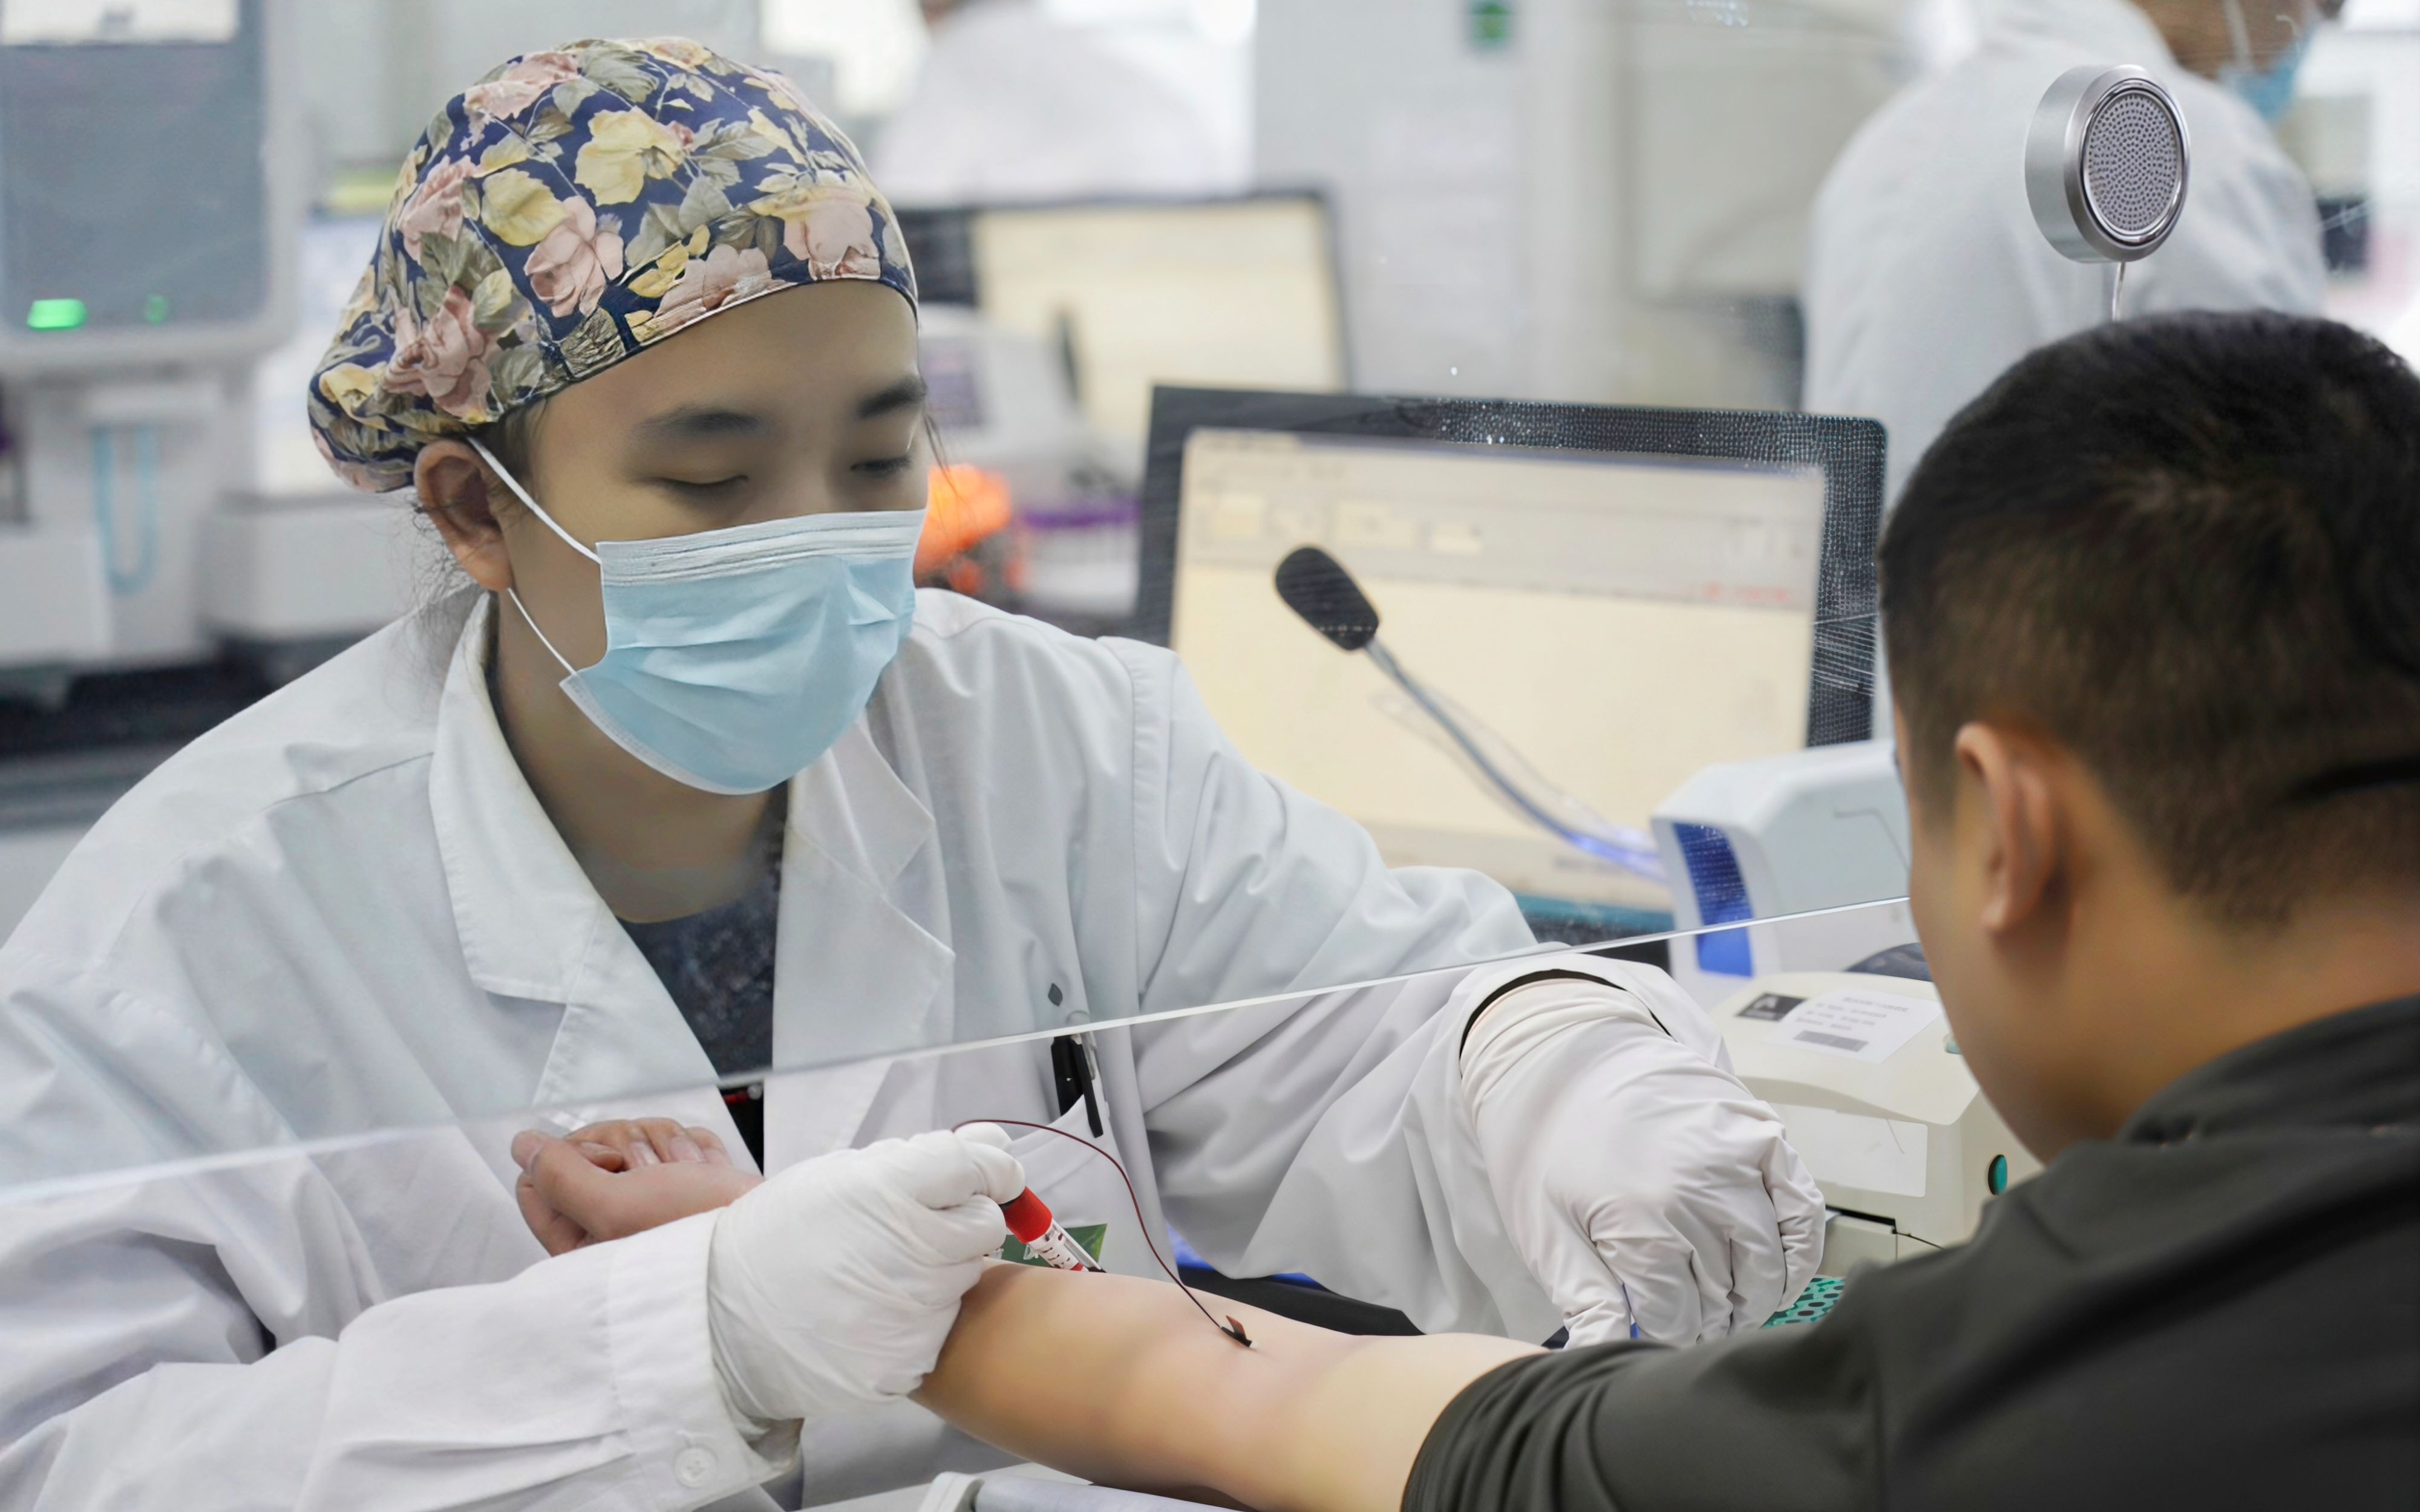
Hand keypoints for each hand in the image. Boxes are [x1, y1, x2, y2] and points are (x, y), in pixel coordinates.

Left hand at [511, 1119, 761, 1254]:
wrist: (771, 1235)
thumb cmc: (695, 1229)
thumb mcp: (613, 1205)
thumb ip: (558, 1174)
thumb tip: (521, 1145)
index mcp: (579, 1243)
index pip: (537, 1178)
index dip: (574, 1157)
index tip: (613, 1169)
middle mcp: (609, 1223)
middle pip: (588, 1149)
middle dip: (629, 1149)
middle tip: (655, 1173)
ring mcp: (648, 1200)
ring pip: (632, 1137)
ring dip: (666, 1148)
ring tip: (690, 1177)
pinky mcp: (685, 1181)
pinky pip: (672, 1138)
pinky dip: (694, 1149)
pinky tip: (707, 1173)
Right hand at [709, 1125, 1026, 1424]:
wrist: (724, 1320)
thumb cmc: (783, 1236)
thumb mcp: (840, 1175)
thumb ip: (924, 1157)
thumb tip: (994, 1142)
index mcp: (889, 1189)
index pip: (979, 1168)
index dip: (987, 1169)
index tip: (985, 1177)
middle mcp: (913, 1248)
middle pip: (983, 1226)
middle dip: (960, 1221)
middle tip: (913, 1230)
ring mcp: (915, 1310)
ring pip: (964, 1278)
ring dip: (939, 1271)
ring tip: (879, 1273)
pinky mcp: (910, 1359)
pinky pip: (940, 1327)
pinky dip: (918, 1319)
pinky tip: (873, 1313)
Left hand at [1465, 974, 1825, 1345]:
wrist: (1557, 1053)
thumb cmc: (1542, 1146)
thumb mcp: (1544, 1229)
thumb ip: (1585, 1300)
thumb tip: (1606, 1359)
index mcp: (1638, 1222)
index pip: (1678, 1316)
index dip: (1670, 1336)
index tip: (1661, 1340)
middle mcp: (1695, 1192)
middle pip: (1724, 1292)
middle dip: (1711, 1320)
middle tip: (1698, 1328)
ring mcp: (1735, 1158)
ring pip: (1766, 1258)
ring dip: (1755, 1294)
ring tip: (1735, 1307)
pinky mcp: (1759, 1131)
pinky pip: (1800, 1204)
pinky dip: (1801, 1246)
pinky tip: (1784, 1272)